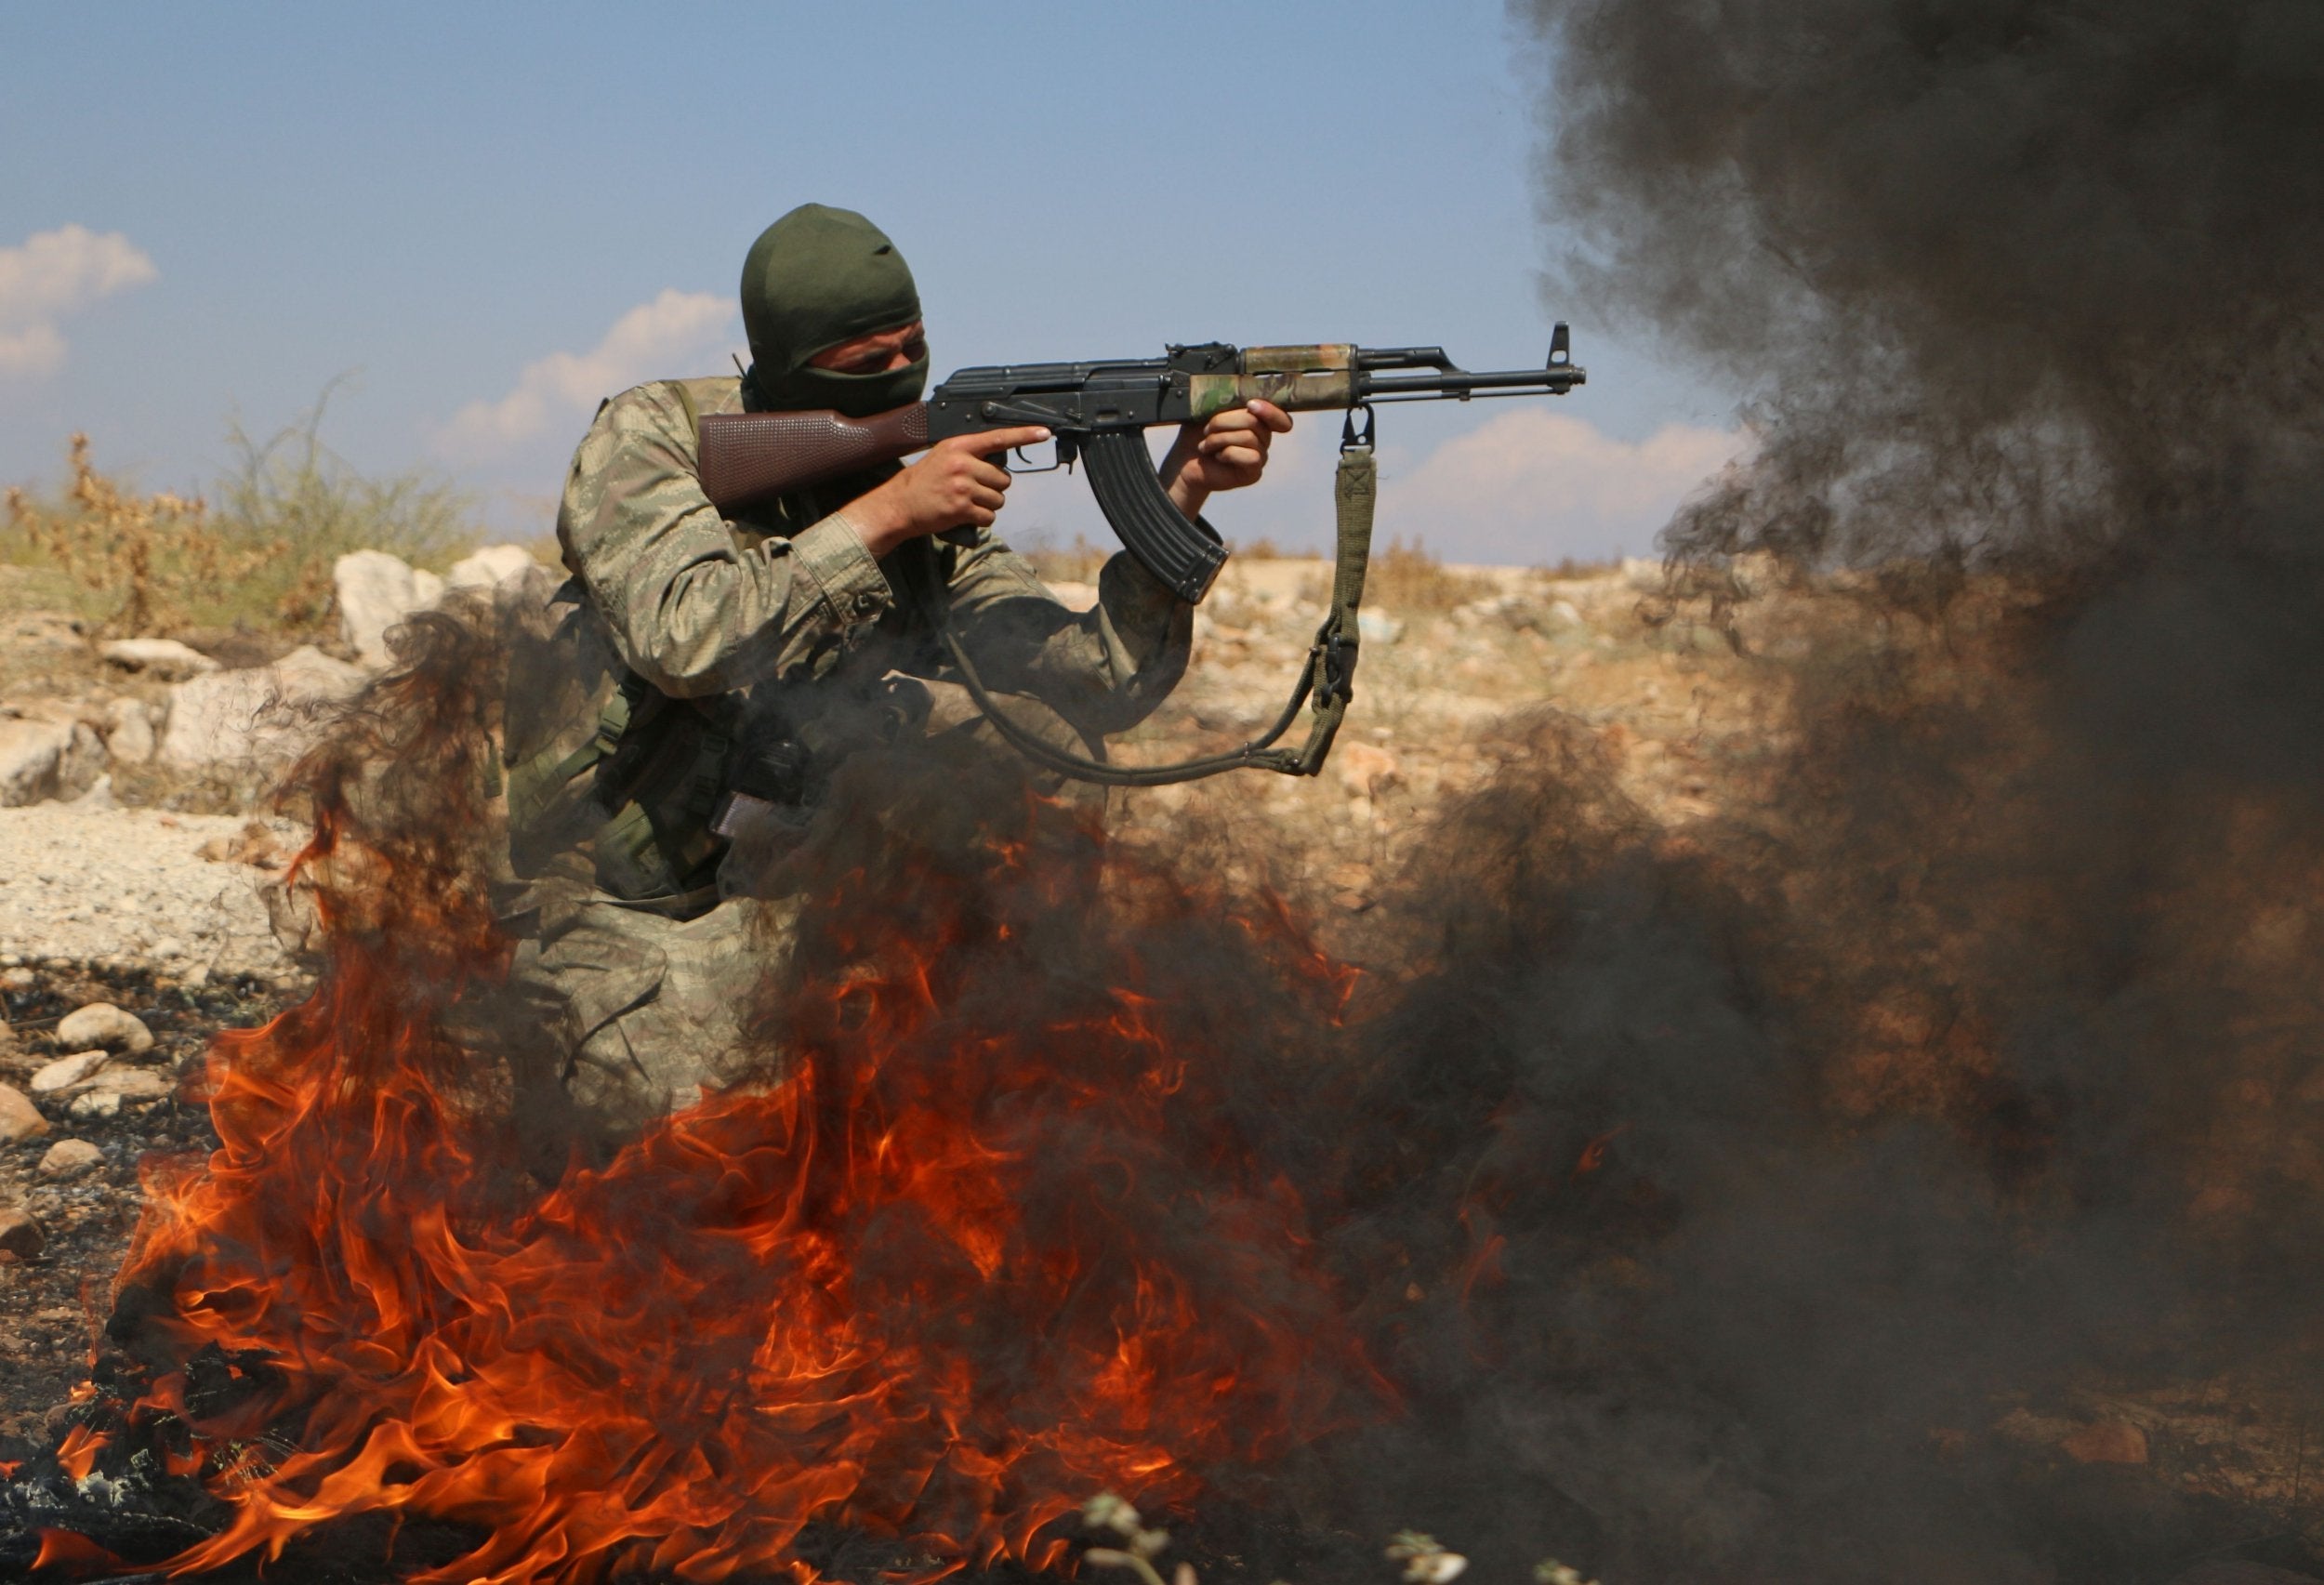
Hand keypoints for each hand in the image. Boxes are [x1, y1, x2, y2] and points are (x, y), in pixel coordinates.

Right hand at [846, 425, 1050, 556]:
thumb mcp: (944, 456)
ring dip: (989, 505)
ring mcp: (962, 487)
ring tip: (967, 502)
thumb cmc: (925, 480)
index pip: (998, 438)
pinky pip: (989, 516)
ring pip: (998, 499)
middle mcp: (962, 464)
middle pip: (1003, 478)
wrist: (901, 504)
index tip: (1044, 432)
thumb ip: (970, 454)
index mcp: (959, 446)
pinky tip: (966, 515)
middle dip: (994, 487)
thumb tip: (1000, 461)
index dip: (1024, 435)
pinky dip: (982, 519)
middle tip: (974, 490)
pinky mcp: (961, 509)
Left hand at [1160, 399, 1292, 519]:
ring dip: (1220, 439)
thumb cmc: (1196, 434)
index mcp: (1256, 419)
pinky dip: (1229, 454)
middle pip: (1255, 421)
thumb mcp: (1209, 410)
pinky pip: (1251, 457)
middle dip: (1224, 422)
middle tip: (1206, 430)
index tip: (1250, 405)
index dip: (1271, 410)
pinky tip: (1218, 457)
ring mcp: (1261, 456)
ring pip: (1249, 437)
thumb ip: (1228, 401)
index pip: (1280, 416)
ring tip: (1206, 445)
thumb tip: (1246, 399)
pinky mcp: (1254, 472)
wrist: (1184, 461)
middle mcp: (1263, 437)